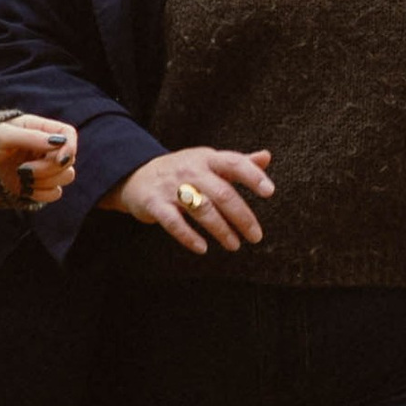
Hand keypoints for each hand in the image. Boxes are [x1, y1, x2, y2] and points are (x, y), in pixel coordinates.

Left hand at [0, 114, 78, 208]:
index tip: (59, 157)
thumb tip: (59, 142)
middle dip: (50, 167)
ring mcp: (43, 169)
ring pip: (66, 177)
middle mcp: (45, 149)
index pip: (68, 134)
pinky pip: (54, 194)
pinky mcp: (37, 187)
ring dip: (46, 180)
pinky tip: (25, 189)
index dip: (70, 146)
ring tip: (22, 177)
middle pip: (69, 159)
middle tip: (25, 169)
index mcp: (40, 130)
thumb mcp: (5, 134)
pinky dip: (42, 194)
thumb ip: (32, 137)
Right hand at [101, 145, 273, 255]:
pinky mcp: (155, 204)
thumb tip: (266, 157)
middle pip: (222, 193)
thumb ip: (237, 162)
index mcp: (207, 159)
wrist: (136, 174)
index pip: (234, 163)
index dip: (253, 176)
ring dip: (221, 230)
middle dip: (241, 217)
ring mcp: (172, 188)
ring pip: (201, 209)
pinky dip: (188, 237)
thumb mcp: (207, 161)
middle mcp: (191, 170)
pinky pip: (174, 223)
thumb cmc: (181, 170)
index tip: (269, 192)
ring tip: (234, 245)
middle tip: (255, 236)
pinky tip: (202, 248)